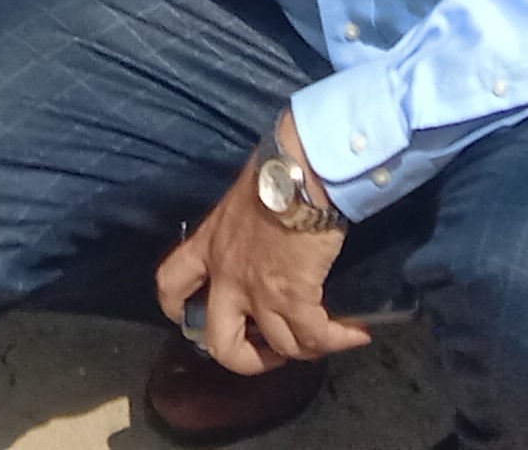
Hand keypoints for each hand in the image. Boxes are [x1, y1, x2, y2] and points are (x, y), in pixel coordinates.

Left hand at [153, 120, 368, 379]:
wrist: (298, 170)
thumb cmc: (274, 169)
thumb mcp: (243, 196)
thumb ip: (245, 222)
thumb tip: (269, 224)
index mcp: (209, 244)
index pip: (171, 284)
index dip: (179, 310)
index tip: (197, 318)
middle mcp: (227, 276)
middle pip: (220, 343)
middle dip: (247, 358)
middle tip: (271, 350)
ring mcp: (259, 291)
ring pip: (278, 348)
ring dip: (304, 350)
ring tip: (324, 339)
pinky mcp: (294, 297)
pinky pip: (314, 337)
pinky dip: (336, 341)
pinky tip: (355, 333)